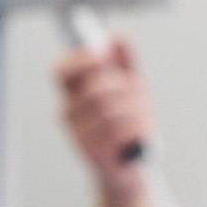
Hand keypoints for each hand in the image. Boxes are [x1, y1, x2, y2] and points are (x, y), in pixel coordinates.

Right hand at [56, 34, 152, 198]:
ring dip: (138, 110)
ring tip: (145, 117)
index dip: (81, 60)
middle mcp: (69, 113)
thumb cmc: (127, 124)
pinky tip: (143, 134)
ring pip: (113, 109)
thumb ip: (125, 62)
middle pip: (97, 87)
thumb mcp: (130, 89)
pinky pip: (120, 132)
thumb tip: (118, 38)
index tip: (103, 56)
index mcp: (73, 94)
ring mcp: (78, 134)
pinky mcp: (92, 154)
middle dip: (126, 88)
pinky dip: (139, 129)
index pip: (61, 70)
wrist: (129, 169)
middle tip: (140, 94)